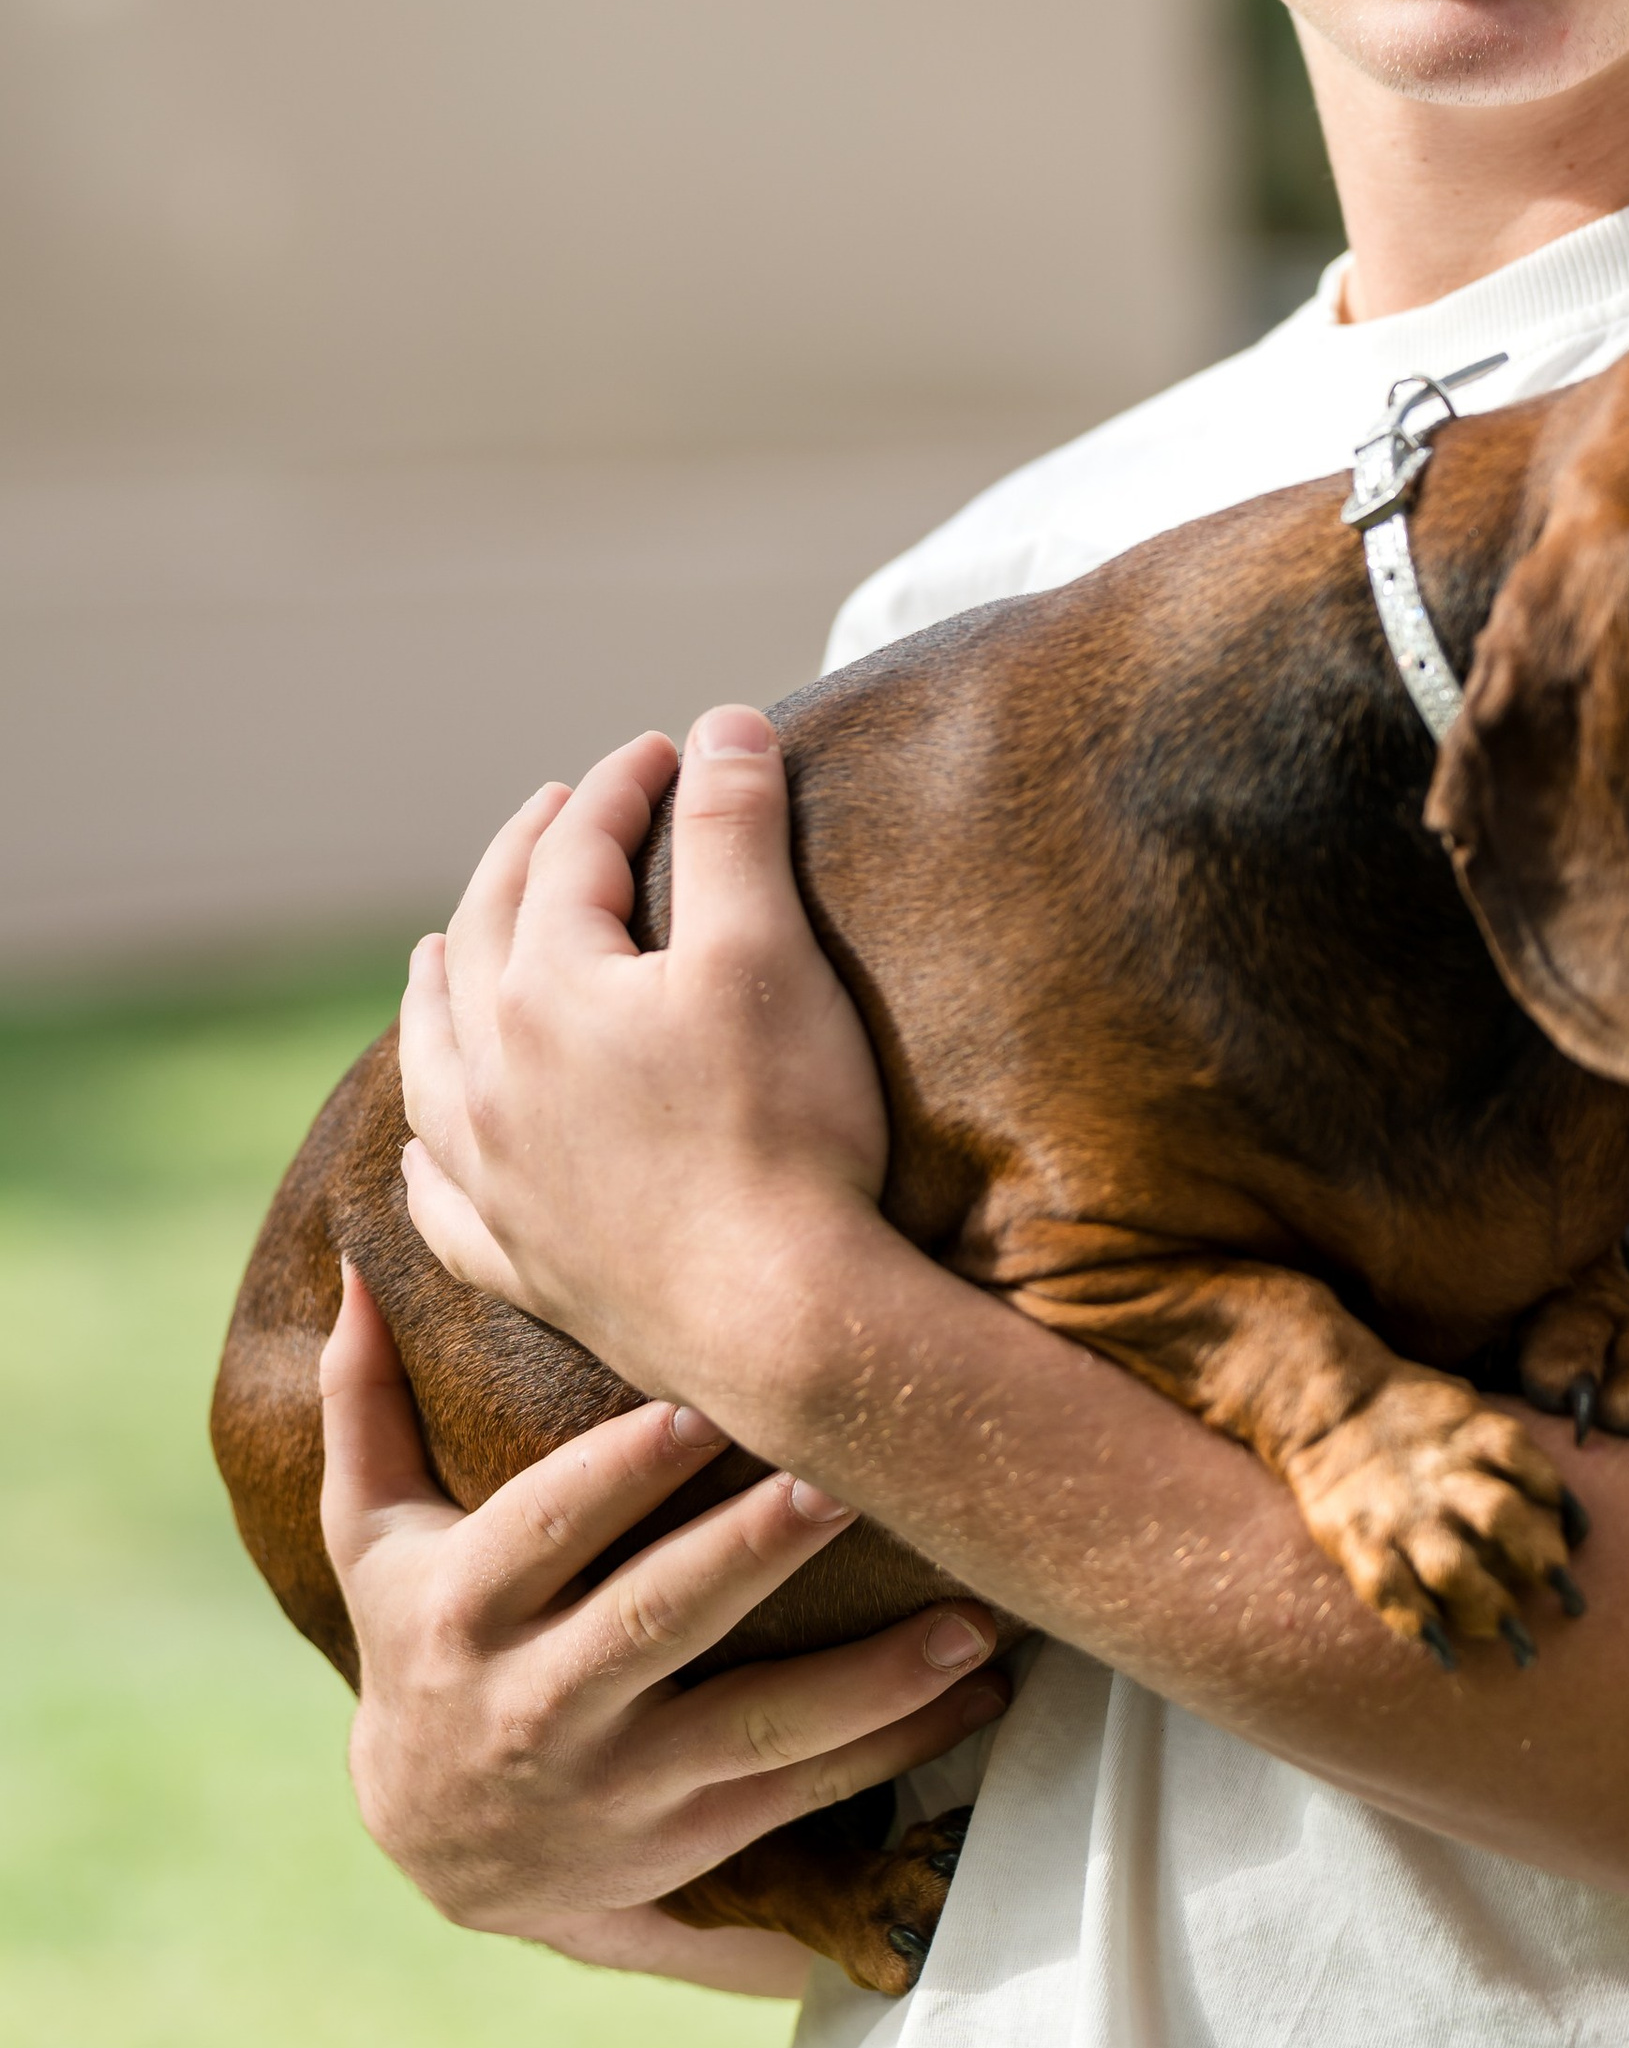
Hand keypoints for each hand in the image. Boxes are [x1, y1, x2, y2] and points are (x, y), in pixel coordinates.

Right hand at [317, 1261, 1008, 1976]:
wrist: (429, 1845)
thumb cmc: (420, 1641)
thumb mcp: (370, 1538)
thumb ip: (367, 1402)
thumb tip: (358, 1265)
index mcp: (461, 1609)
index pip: (545, 1527)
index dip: (621, 1472)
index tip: (706, 1400)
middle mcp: (534, 1705)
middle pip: (657, 1623)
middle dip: (759, 1553)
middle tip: (852, 1481)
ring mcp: (616, 1787)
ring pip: (753, 1731)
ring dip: (870, 1679)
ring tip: (967, 1618)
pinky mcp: (686, 1844)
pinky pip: (800, 1795)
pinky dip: (896, 1746)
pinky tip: (974, 1688)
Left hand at [399, 707, 882, 1408]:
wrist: (783, 1322)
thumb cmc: (784, 1132)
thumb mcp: (766, 953)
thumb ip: (735, 828)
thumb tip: (722, 725)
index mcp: (546, 991)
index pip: (574, 852)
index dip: (623, 787)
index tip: (669, 750)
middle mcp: (492, 1078)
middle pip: (484, 937)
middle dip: (521, 859)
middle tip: (556, 809)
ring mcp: (495, 1178)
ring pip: (432, 1061)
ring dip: (434, 989)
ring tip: (438, 948)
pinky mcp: (520, 1262)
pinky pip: (440, 1197)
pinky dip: (427, 1154)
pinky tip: (426, 1145)